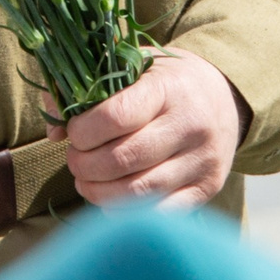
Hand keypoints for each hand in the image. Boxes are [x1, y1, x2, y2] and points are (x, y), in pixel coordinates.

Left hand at [63, 53, 247, 211]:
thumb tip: (53, 128)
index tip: (73, 133)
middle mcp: (191, 125)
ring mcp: (202, 160)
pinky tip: (111, 199)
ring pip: (138, 191)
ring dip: (98, 192)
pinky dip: (125, 212)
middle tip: (74, 160)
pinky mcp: (208, 188)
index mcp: (170, 88)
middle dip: (84, 165)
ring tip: (86, 181)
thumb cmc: (167, 82)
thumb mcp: (134, 67)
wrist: (226, 99)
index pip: (117, 116)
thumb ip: (88, 88)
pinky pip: (159, 212)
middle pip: (122, 159)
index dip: (83, 131)